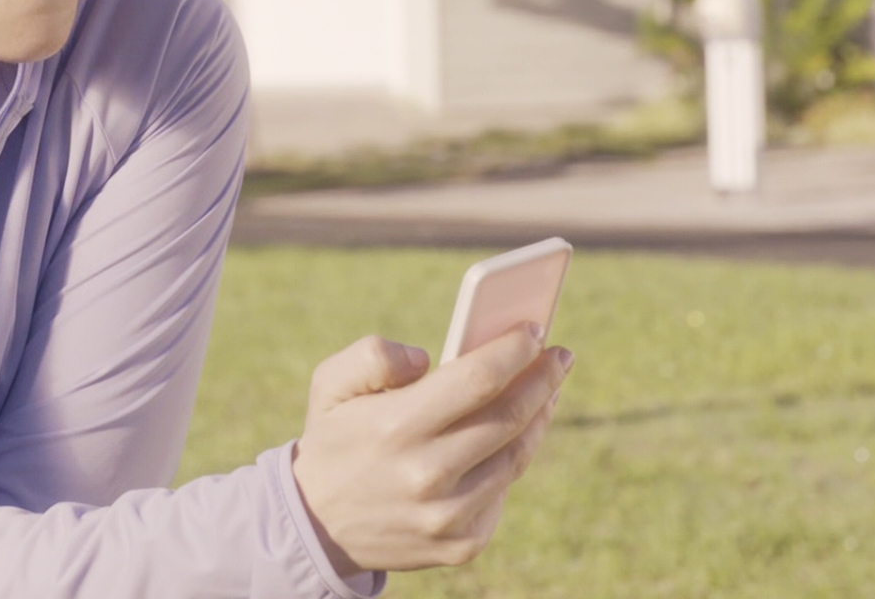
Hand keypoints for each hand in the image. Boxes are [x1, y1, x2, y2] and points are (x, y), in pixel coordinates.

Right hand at [290, 326, 572, 575]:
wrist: (315, 525)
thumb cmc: (334, 439)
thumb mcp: (331, 384)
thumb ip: (373, 355)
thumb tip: (426, 358)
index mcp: (396, 427)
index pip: (478, 379)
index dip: (514, 350)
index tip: (535, 330)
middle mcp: (426, 475)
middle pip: (509, 417)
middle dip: (543, 379)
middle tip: (560, 356)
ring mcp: (447, 516)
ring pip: (515, 456)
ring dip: (539, 417)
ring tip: (548, 390)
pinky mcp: (461, 544)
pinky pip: (503, 492)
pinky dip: (512, 458)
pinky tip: (515, 435)